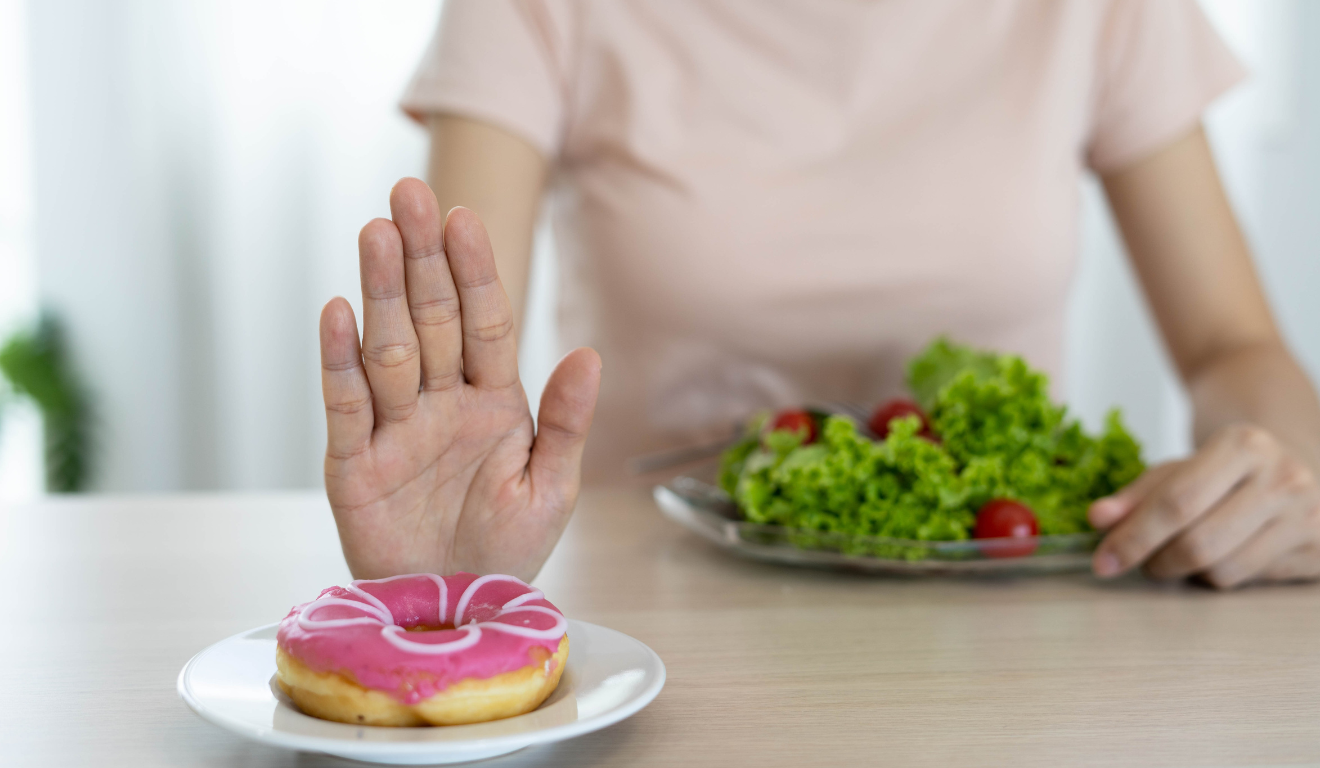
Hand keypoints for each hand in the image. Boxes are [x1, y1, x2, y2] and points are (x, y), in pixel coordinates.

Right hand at [319, 178, 600, 580]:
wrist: (458, 612)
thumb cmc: (508, 549)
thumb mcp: (552, 487)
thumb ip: (567, 421)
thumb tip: (591, 354)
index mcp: (493, 400)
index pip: (484, 323)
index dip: (476, 272)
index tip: (466, 218)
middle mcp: (440, 402)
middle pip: (430, 318)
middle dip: (420, 258)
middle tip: (408, 194)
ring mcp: (393, 428)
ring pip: (387, 347)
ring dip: (380, 291)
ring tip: (374, 232)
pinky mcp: (352, 463)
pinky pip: (345, 404)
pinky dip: (339, 361)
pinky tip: (338, 311)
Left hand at [1089, 424, 1319, 588]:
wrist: (1297, 465)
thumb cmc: (1226, 470)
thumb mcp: (1178, 469)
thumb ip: (1135, 495)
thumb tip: (1098, 519)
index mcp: (1244, 445)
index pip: (1177, 502)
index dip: (1133, 537)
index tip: (1103, 560)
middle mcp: (1285, 478)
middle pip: (1199, 543)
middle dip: (1157, 561)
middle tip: (1142, 561)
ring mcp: (1310, 517)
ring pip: (1223, 571)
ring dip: (1188, 573)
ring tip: (1181, 553)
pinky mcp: (1319, 553)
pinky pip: (1250, 582)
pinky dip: (1221, 575)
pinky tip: (1221, 553)